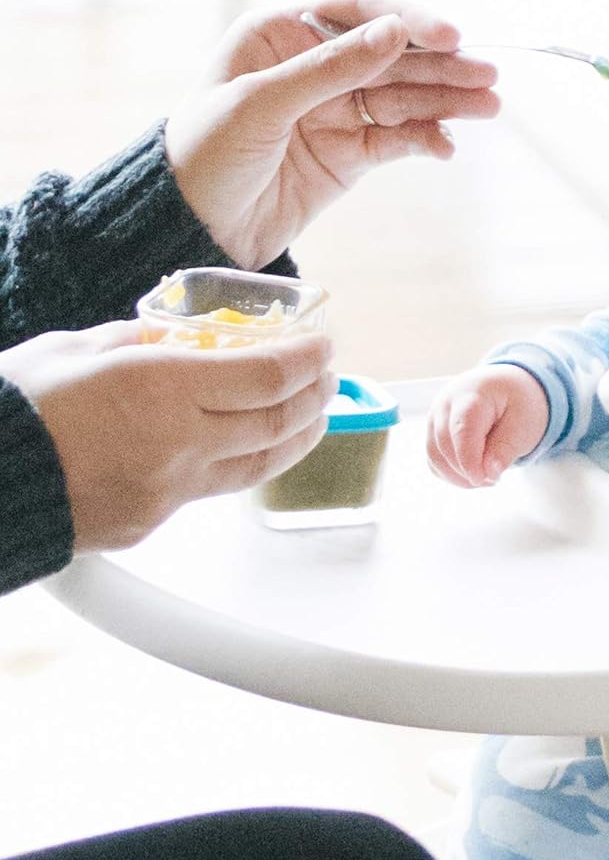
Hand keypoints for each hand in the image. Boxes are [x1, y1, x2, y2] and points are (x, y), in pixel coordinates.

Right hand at [2, 323, 336, 551]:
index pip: (269, 375)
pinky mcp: (154, 522)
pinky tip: (248, 448)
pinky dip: (241, 463)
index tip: (324, 346)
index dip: (307, 360)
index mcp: (164, 387)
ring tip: (314, 415)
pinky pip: (212, 489)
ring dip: (298, 436)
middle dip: (315, 396)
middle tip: (327, 377)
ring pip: (260, 464)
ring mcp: (171, 488)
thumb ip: (139, 342)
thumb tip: (179, 338)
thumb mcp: (76, 349)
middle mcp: (180, 441)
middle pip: (279, 421)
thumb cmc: (12, 407)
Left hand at [165, 0, 499, 269]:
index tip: (453, 36)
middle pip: (393, 56)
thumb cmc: (205, 152)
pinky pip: (397, 140)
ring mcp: (336, 111)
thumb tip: (395, 32)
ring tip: (488, 106)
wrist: (192, 227)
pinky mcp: (350, 154)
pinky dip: (425, 141)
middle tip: (489, 76)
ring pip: (404, 98)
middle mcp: (315, 65)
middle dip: (442, 66)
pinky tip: (446, 146)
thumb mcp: (262, 102)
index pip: (359, 13)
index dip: (409, 21)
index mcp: (283, 33)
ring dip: (446, 102)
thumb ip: (332, 66)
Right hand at [426, 364, 549, 487]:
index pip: (462, 430)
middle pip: (445, 446)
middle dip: (467, 471)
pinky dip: (452, 475)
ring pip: (435, 457)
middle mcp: (446, 404)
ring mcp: (435, 418)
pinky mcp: (432, 433)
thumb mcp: (525, 423)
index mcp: (472, 394)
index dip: (468, 459)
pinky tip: (475, 474)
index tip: (482, 479)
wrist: (506, 388)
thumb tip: (488, 473)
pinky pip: (435, 462)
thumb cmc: (517, 403)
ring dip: (460, 477)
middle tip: (495, 479)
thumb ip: (507, 447)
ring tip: (488, 478)